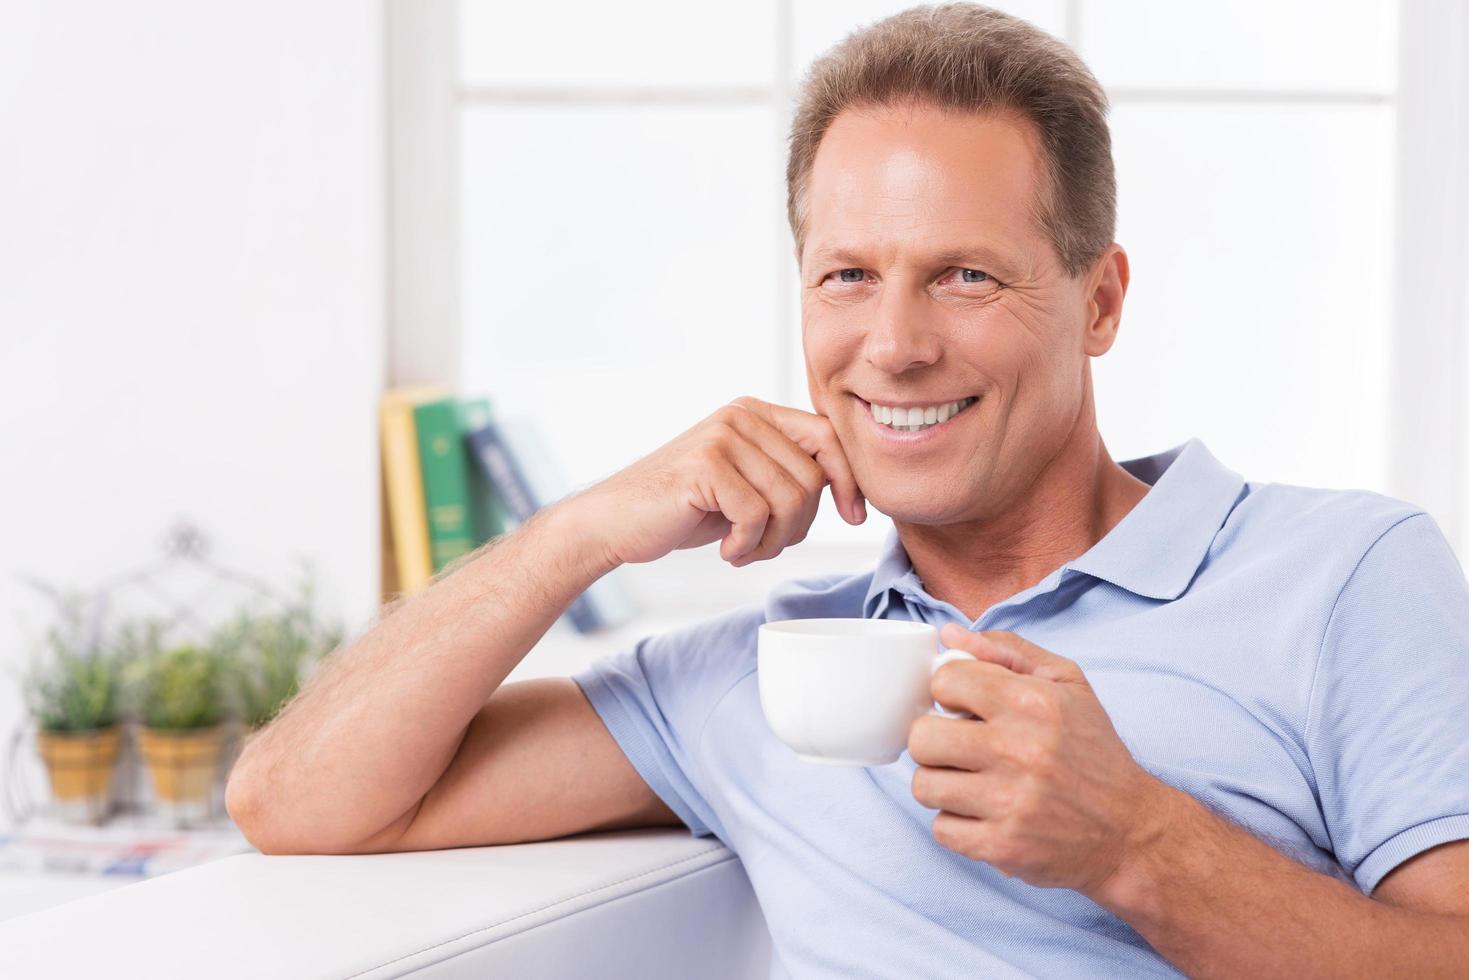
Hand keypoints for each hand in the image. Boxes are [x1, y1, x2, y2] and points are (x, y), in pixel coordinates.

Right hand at [561, 396, 865, 567]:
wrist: (614, 522)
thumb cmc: (681, 510)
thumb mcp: (744, 484)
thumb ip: (785, 474)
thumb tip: (850, 489)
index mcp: (755, 413)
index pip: (828, 436)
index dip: (848, 479)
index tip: (855, 516)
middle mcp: (741, 415)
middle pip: (812, 477)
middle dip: (798, 526)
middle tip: (762, 546)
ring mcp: (723, 436)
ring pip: (791, 499)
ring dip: (772, 541)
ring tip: (742, 549)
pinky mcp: (707, 465)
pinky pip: (758, 516)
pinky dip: (747, 546)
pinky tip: (725, 549)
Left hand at [908, 624, 1175, 897]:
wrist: (1130, 830)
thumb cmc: (1093, 751)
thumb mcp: (1067, 684)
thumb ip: (1006, 652)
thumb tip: (949, 634)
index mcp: (1033, 703)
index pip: (945, 682)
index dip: (949, 694)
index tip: (964, 708)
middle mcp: (1019, 750)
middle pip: (922, 738)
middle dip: (935, 741)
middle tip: (960, 749)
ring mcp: (1009, 802)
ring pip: (924, 785)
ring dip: (942, 784)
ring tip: (971, 782)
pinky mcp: (1003, 846)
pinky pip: (941, 828)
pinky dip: (957, 823)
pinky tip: (984, 815)